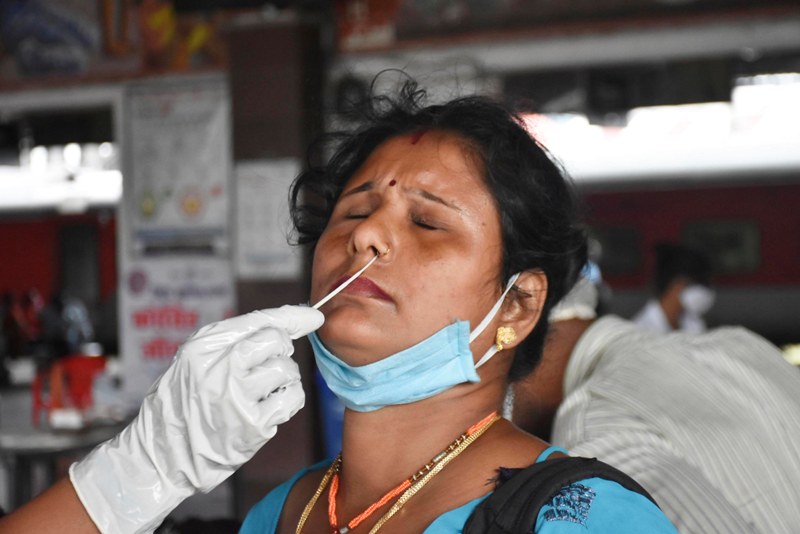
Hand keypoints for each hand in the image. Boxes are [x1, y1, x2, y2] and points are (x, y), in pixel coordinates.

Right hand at [69, 305, 323, 532]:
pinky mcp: (253, 425)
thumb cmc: (183, 403)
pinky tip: (271, 406)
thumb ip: (237, 339)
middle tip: (264, 367)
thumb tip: (296, 320)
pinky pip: (292, 399)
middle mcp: (221, 368)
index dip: (292, 316)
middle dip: (280, 351)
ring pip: (287, 370)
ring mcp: (238, 398)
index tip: (315, 315)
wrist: (161, 456)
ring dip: (284, 378)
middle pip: (277, 342)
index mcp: (204, 347)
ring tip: (263, 390)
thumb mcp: (196, 360)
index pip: (258, 321)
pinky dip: (288, 400)